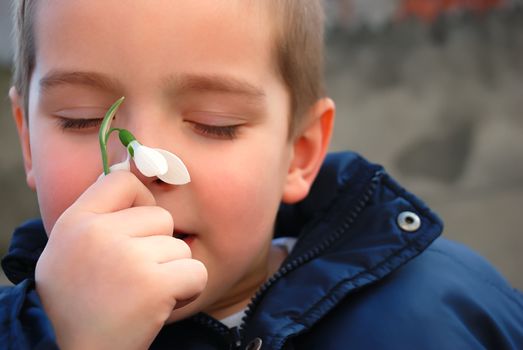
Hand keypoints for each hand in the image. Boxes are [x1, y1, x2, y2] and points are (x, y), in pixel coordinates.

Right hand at [35, 171, 206, 349]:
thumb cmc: (80, 300)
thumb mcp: (70, 248)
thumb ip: (98, 213)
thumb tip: (132, 168)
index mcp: (75, 221)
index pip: (122, 180)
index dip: (139, 201)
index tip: (136, 227)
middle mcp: (98, 234)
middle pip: (160, 216)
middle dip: (158, 246)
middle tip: (135, 276)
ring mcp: (127, 258)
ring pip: (180, 245)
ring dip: (171, 271)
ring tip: (143, 293)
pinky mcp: (154, 285)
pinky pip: (195, 271)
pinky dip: (187, 289)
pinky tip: (162, 303)